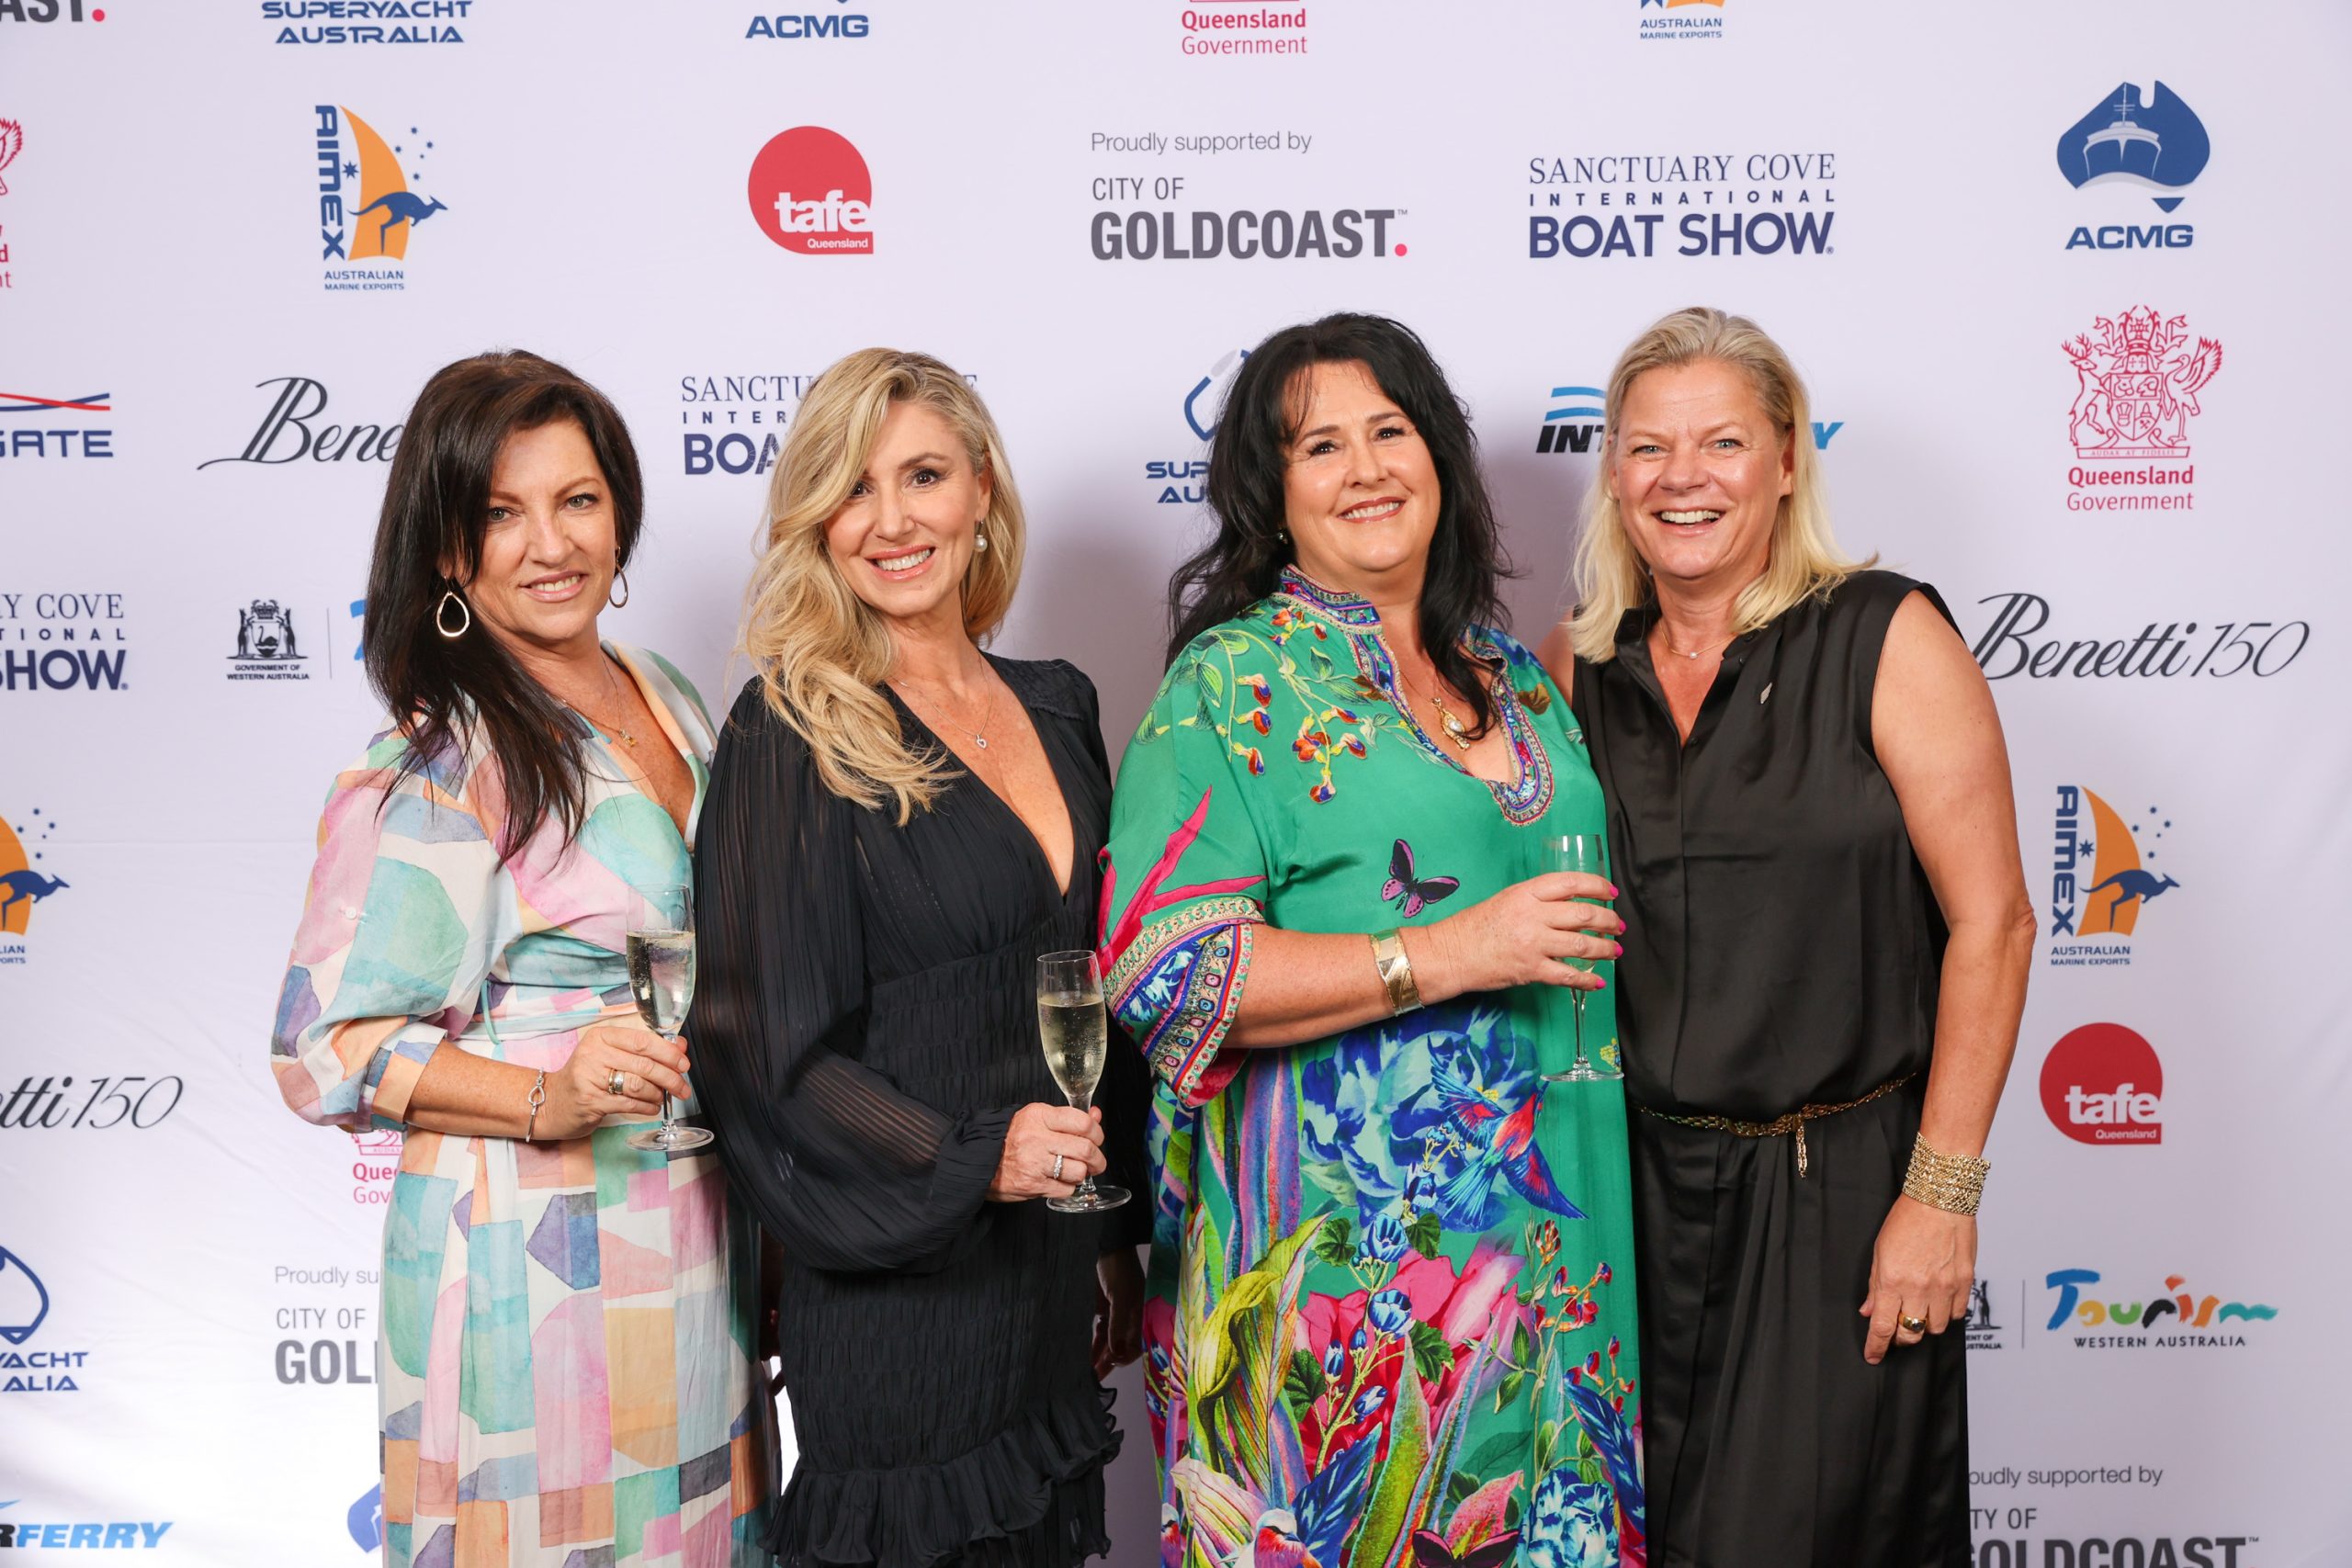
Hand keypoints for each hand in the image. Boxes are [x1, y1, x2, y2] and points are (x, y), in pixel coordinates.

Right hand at [537, 1021, 690, 1141]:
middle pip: (644, 1064)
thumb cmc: (586, 1077)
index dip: (668, 1052)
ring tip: (663, 1097)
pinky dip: (646, 1107)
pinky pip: (628, 1103)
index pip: (643, 1040)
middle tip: (682, 1086)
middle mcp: (593, 1054)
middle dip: (670, 1077)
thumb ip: (644, 1050)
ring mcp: (590, 1078)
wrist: (551, 1102)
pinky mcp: (590, 1101)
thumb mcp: (611, 1056)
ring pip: (638, 1084)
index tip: (683, 1062)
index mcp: (601, 1037)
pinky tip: (652, 1108)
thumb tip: (680, 1047)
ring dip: (658, 1093)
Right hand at [986, 1103, 1105, 1201]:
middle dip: (1097, 1159)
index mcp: (1039, 1116)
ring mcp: (1034, 1163)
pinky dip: (1068, 1187)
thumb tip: (1096, 1115)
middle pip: (1085, 1149)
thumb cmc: (1009, 1137)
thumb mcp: (1036, 1118)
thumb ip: (1067, 1118)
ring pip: (1078, 1171)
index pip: (1082, 1122)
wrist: (978, 1159)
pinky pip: (1066, 1189)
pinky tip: (1059, 1181)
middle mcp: (1037, 1138)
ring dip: (1082, 1174)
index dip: (1097, 1132)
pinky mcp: (1032, 1185)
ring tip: (1074, 1171)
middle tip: (1096, 1161)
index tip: (1097, 1138)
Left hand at [1093, 1245, 1144, 1378]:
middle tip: (1093, 1378)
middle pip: (1121, 1347)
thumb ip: (1118, 1325)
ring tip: (1086, 1373)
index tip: (1110, 1364)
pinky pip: (1100, 1333)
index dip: (1124, 1357)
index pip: (1135, 1346)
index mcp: (1141, 1316)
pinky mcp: (1105, 1311)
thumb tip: (1117, 1352)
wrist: (1107, 1247)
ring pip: (1109, 1342)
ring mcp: (1117, 1315)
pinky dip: (1094, 1344)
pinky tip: (1086, 1356)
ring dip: (1099, 1356)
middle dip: (1108, 1363)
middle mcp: (1130, 1319)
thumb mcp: (1120, 1298)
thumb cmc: (1118, 1270)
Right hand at [1419, 871, 1622, 996]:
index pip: (1571, 883)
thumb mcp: (1506, 900)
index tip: (1611, 892)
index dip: (1597, 886)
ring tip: (1615, 951)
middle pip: (1584, 914)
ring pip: (1583, 944)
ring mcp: (1533, 943)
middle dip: (1609, 920)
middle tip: (1617, 926)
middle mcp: (1533, 915)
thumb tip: (1569, 906)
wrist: (1450, 954)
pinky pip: (1568, 975)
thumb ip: (1536, 901)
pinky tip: (1598, 981)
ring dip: (1605, 949)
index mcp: (1526, 893)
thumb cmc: (1473, 927)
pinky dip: (1587, 980)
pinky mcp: (1531, 970)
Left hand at [1859, 1196, 1975, 1363]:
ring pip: (1936, 1328)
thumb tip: (1870, 1310)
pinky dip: (1946, 1314)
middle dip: (1901, 1338)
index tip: (1873, 1356)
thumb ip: (1876, 1286)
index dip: (1877, 1346)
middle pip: (1911, 1333)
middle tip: (1897, 1332)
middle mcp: (1919, 1288)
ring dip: (1925, 1325)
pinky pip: (1957, 1314)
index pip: (1883, 1327)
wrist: (1940, 1200)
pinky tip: (1938, 1301)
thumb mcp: (1880, 1252)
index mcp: (1893, 1280)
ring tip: (1919, 1310)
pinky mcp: (1965, 1283)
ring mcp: (1945, 1287)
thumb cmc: (1907, 1220)